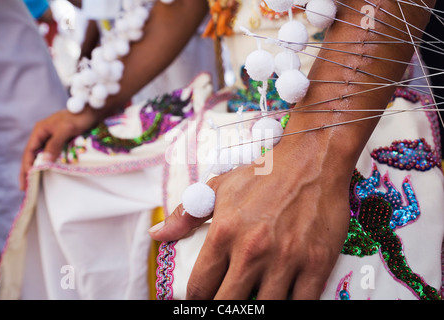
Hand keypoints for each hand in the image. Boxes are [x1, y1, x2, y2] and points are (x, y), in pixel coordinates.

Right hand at [19, 108, 98, 189]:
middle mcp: (44, 134)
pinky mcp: (62, 141)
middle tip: (26, 188)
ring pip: (42, 156)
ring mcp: (52, 138)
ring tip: (35, 184)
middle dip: (28, 170)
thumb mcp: (66, 130)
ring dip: (39, 168)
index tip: (26, 180)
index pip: (29, 151)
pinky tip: (49, 174)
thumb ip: (55, 144)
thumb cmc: (79, 118)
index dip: (26, 166)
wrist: (93, 111)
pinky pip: (52, 155)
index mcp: (40, 130)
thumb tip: (44, 161)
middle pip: (33, 155)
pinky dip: (50, 164)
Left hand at [150, 137, 350, 299]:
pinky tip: (282, 297)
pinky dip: (291, 304)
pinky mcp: (317, 263)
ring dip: (256, 309)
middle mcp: (251, 250)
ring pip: (264, 310)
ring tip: (253, 298)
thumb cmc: (263, 174)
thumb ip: (185, 215)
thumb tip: (157, 235)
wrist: (312, 160)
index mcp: (223, 232)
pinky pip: (302, 304)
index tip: (202, 299)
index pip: (199, 287)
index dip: (197, 300)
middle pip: (227, 305)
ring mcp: (286, 259)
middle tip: (226, 299)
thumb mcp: (219, 187)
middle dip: (221, 308)